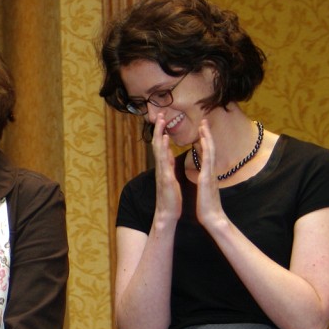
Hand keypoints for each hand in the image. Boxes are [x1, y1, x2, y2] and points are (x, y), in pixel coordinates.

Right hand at [150, 109, 182, 225]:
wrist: (168, 214)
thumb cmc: (171, 198)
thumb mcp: (170, 178)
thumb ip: (168, 164)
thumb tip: (168, 152)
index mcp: (164, 167)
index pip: (162, 147)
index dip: (162, 133)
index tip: (164, 120)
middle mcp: (161, 168)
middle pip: (158, 145)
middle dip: (159, 129)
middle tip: (160, 115)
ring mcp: (162, 172)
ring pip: (159, 150)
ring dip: (159, 135)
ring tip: (161, 122)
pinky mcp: (166, 178)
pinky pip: (164, 161)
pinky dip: (164, 149)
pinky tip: (165, 140)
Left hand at [193, 118, 229, 229]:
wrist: (212, 217)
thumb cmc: (207, 205)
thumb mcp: (205, 189)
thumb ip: (205, 180)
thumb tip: (204, 175)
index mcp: (208, 173)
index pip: (207, 154)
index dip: (205, 141)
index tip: (202, 130)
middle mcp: (211, 171)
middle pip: (210, 148)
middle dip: (207, 134)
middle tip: (204, 120)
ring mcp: (210, 173)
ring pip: (210, 151)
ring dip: (207, 137)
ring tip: (204, 125)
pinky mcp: (207, 178)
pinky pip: (207, 161)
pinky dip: (206, 150)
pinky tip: (203, 142)